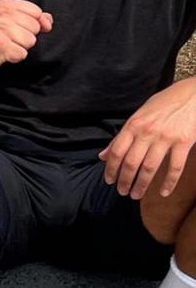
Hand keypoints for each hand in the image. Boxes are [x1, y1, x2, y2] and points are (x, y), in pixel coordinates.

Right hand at [0, 0, 51, 74]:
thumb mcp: (10, 19)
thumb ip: (33, 17)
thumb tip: (48, 21)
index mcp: (6, 3)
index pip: (37, 12)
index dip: (31, 24)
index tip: (17, 27)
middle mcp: (2, 13)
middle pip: (35, 28)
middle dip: (26, 37)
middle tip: (8, 38)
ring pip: (30, 41)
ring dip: (20, 47)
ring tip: (5, 45)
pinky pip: (22, 54)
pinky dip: (14, 57)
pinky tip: (2, 53)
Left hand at [100, 79, 195, 198]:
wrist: (191, 95)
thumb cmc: (163, 104)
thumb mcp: (139, 115)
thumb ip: (121, 137)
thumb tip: (103, 155)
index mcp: (133, 124)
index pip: (117, 151)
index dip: (111, 168)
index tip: (109, 181)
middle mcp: (147, 132)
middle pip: (131, 162)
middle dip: (124, 180)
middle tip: (122, 192)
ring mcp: (166, 138)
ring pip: (150, 167)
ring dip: (141, 184)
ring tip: (136, 195)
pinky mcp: (184, 142)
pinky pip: (175, 167)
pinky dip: (169, 182)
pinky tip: (163, 192)